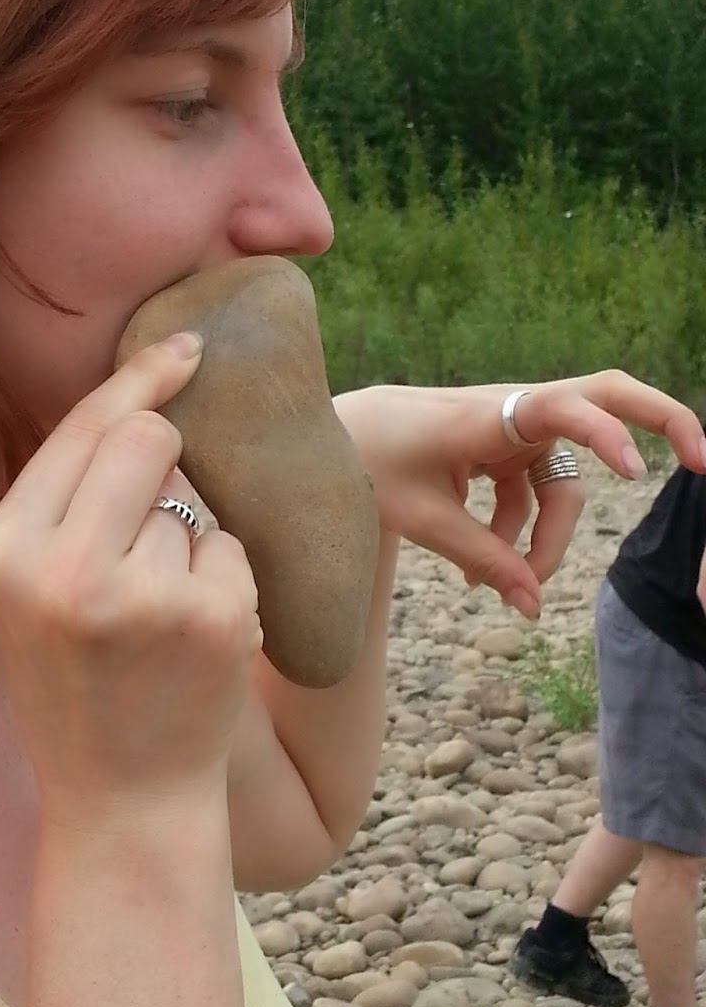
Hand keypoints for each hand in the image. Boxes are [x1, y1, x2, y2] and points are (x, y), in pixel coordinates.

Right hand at [0, 333, 262, 829]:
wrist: (120, 804)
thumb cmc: (75, 685)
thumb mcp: (27, 592)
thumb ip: (62, 503)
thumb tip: (138, 395)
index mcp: (3, 552)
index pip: (85, 427)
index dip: (141, 378)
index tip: (185, 347)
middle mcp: (63, 569)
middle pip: (149, 438)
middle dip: (169, 456)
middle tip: (157, 524)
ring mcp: (142, 597)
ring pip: (195, 500)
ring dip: (190, 542)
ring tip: (158, 620)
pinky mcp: (212, 622)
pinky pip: (233, 550)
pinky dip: (225, 584)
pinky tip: (193, 644)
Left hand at [334, 373, 705, 618]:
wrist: (338, 436)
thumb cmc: (371, 465)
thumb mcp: (421, 520)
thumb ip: (483, 559)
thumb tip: (534, 608)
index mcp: (486, 413)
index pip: (561, 408)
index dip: (606, 433)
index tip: (636, 472)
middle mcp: (511, 410)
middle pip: (603, 398)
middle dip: (658, 422)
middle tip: (704, 461)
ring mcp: (512, 427)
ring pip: (565, 483)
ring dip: (549, 536)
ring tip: (511, 587)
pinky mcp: (505, 448)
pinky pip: (536, 493)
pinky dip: (521, 532)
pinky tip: (487, 573)